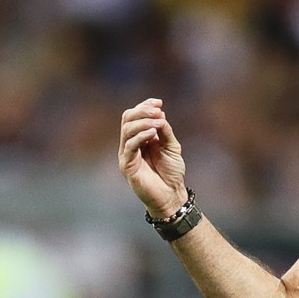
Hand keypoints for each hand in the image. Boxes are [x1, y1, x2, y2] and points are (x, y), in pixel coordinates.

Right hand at [118, 98, 187, 217]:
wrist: (171, 195)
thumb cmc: (171, 172)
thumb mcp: (171, 146)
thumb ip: (165, 131)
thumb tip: (160, 114)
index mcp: (140, 138)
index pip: (135, 116)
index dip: (145, 106)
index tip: (159, 102)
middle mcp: (131, 144)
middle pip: (127, 119)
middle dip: (142, 111)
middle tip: (157, 111)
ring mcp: (127, 154)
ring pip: (127, 130)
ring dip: (143, 122)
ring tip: (158, 123)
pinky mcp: (126, 165)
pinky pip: (129, 146)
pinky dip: (141, 136)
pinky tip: (153, 134)